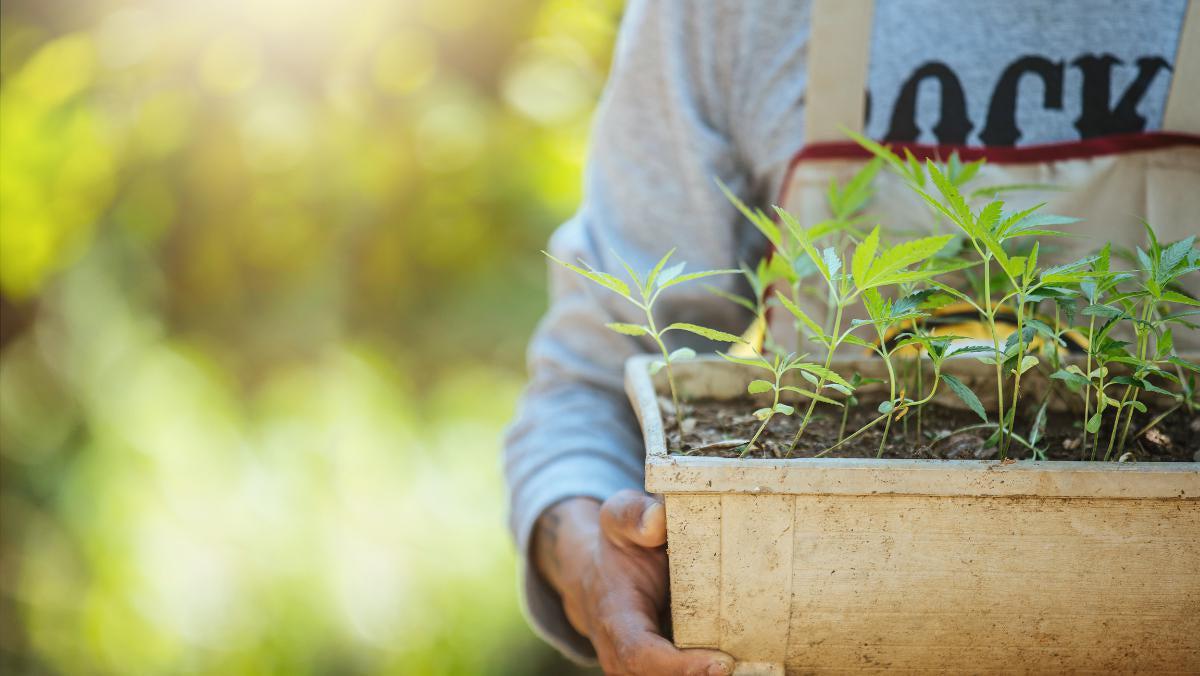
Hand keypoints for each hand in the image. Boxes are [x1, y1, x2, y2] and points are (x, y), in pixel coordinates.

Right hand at [533, 490, 733, 675]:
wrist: (600, 578)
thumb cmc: (618, 548)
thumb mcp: (618, 520)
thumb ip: (633, 515)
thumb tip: (658, 521)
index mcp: (616, 618)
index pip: (640, 654)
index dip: (680, 666)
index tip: (723, 662)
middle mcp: (621, 655)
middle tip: (747, 666)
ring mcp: (637, 671)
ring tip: (752, 666)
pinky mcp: (657, 673)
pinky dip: (709, 673)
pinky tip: (747, 664)